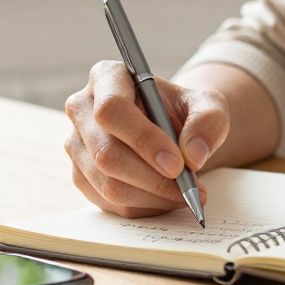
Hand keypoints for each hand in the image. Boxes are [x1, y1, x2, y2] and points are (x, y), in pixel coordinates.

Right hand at [64, 60, 229, 217]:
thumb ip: (208, 122)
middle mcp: (82, 108)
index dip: (143, 140)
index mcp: (107, 77)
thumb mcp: (208, 106)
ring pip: (107, 183)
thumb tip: (193, 155)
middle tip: (189, 189)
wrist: (174, 130)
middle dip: (152, 178)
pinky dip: (144, 207)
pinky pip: (109, 202)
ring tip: (186, 195)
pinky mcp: (80, 175)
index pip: (112, 110)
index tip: (178, 164)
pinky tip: (167, 199)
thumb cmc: (186, 112)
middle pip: (106, 153)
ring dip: (152, 196)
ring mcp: (76, 144)